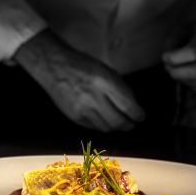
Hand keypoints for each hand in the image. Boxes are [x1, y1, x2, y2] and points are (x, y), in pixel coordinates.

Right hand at [14, 30, 144, 131]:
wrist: (55, 68)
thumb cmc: (82, 66)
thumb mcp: (106, 70)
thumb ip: (120, 88)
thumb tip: (133, 106)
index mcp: (104, 82)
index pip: (128, 106)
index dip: (137, 115)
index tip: (140, 116)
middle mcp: (93, 97)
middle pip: (118, 121)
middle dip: (129, 125)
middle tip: (132, 123)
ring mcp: (82, 109)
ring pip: (106, 127)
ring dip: (115, 126)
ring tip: (119, 121)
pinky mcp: (75, 117)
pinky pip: (94, 127)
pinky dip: (102, 125)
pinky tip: (103, 118)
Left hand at [163, 0, 195, 94]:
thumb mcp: (188, 27)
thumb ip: (173, 40)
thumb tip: (165, 61)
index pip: (192, 53)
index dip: (174, 58)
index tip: (165, 57)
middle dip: (176, 72)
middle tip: (168, 68)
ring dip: (181, 80)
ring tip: (175, 72)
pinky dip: (192, 86)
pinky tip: (187, 77)